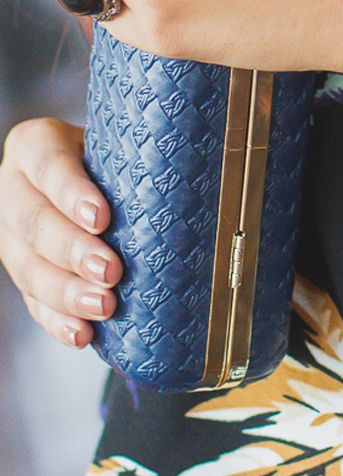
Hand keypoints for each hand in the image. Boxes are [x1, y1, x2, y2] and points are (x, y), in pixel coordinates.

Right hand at [0, 118, 120, 348]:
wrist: (90, 173)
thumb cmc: (114, 154)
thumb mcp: (117, 142)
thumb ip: (135, 151)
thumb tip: (191, 166)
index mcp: (33, 145)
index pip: (47, 166)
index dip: (71, 193)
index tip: (102, 218)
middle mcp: (11, 188)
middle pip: (34, 222)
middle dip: (73, 252)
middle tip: (111, 271)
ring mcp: (9, 234)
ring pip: (28, 267)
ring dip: (67, 293)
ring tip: (105, 305)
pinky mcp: (20, 270)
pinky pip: (33, 300)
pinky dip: (58, 320)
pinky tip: (82, 333)